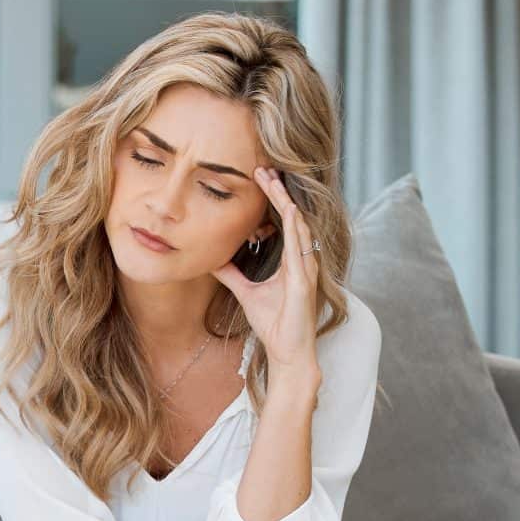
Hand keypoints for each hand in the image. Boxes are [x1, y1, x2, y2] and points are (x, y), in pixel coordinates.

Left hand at [212, 166, 323, 404]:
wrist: (288, 352)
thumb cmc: (274, 324)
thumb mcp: (246, 292)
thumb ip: (232, 274)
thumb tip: (213, 258)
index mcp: (292, 261)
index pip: (283, 221)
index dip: (273, 199)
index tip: (260, 179)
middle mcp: (302, 260)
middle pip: (292, 217)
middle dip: (279, 192)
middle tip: (264, 167)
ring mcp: (306, 269)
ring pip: (298, 226)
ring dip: (285, 202)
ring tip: (274, 181)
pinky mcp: (304, 282)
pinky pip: (300, 249)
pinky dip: (295, 228)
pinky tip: (288, 211)